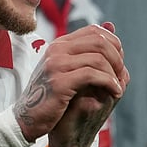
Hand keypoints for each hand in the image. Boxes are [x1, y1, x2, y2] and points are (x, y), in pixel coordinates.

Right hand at [14, 23, 127, 142]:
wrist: (26, 119)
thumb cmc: (49, 97)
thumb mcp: (66, 70)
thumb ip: (86, 52)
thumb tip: (110, 26)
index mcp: (59, 45)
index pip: (94, 31)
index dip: (113, 44)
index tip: (119, 62)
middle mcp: (56, 50)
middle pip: (99, 41)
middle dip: (117, 58)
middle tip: (121, 74)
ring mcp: (56, 65)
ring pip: (98, 58)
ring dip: (114, 73)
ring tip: (118, 87)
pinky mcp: (59, 82)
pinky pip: (92, 75)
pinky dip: (109, 83)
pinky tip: (114, 92)